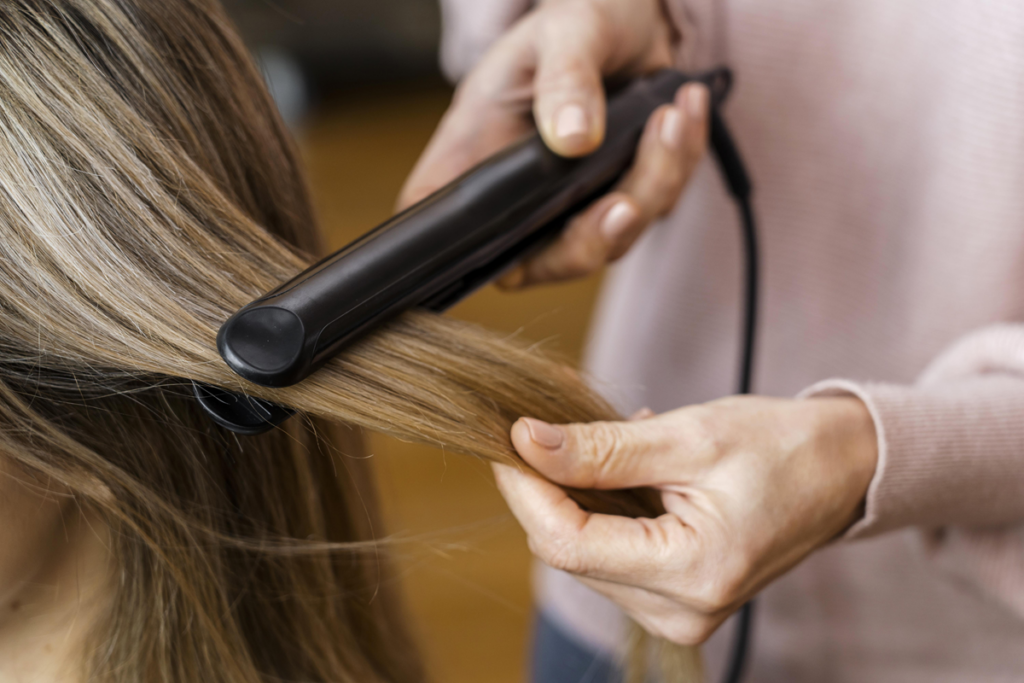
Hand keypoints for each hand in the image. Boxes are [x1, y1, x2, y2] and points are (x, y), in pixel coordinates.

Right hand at [398, 0, 708, 287]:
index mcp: (473, 158)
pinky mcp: (618, 198)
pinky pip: (656, 206)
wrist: (628, 16)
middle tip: (627, 201)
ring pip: (612, 239)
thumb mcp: (563, 32)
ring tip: (671, 114)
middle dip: (594, 237)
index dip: (465, 250)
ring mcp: (569, 207)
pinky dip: (678, 163)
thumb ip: (564, 80)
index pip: (443, 226)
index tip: (520, 233)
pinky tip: (685, 111)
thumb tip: (573, 139)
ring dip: (653, 183)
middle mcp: (516, 196)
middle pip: (543, 261)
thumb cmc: (575, 20)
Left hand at [493, 396, 878, 644]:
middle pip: (569, 551)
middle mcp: (681, 611)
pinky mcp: (674, 600)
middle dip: (548, 487)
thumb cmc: (781, 447)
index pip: (567, 543)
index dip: (525, 489)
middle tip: (551, 424)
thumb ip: (603, 447)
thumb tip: (526, 442)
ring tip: (617, 444)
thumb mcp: (689, 435)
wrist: (841, 471)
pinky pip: (609, 554)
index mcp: (693, 572)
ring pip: (582, 553)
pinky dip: (604, 509)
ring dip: (578, 495)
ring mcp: (678, 613)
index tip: (505, 438)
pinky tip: (633, 471)